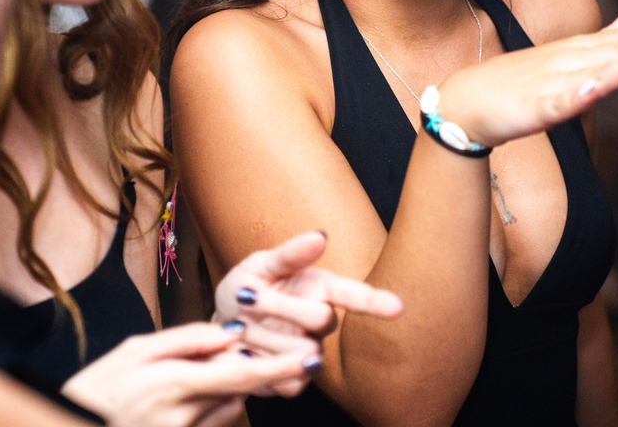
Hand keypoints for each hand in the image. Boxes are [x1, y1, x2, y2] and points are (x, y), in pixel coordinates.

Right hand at [59, 323, 313, 426]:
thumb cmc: (96, 391)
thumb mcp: (133, 351)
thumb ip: (186, 339)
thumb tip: (232, 332)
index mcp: (174, 383)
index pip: (242, 373)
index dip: (281, 367)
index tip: (312, 359)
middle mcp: (184, 415)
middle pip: (240, 388)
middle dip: (249, 370)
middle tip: (226, 355)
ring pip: (229, 406)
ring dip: (227, 388)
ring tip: (187, 377)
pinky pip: (214, 423)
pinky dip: (213, 406)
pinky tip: (184, 397)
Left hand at [212, 231, 403, 395]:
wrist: (220, 325)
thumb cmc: (246, 288)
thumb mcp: (260, 264)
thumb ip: (290, 254)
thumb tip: (320, 235)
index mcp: (319, 288)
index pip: (354, 295)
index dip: (375, 302)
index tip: (397, 307)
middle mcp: (320, 321)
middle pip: (322, 318)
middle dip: (279, 305)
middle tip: (246, 297)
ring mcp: (309, 352)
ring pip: (302, 351)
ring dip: (262, 336)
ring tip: (241, 326)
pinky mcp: (293, 380)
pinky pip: (290, 382)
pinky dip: (261, 364)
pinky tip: (246, 351)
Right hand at [439, 0, 617, 147]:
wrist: (465, 103)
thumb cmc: (514, 83)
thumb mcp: (563, 57)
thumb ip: (600, 39)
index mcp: (577, 54)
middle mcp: (569, 63)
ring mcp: (553, 85)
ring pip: (596, 73)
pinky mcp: (536, 109)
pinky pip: (559, 104)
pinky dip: (577, 96)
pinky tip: (593, 89)